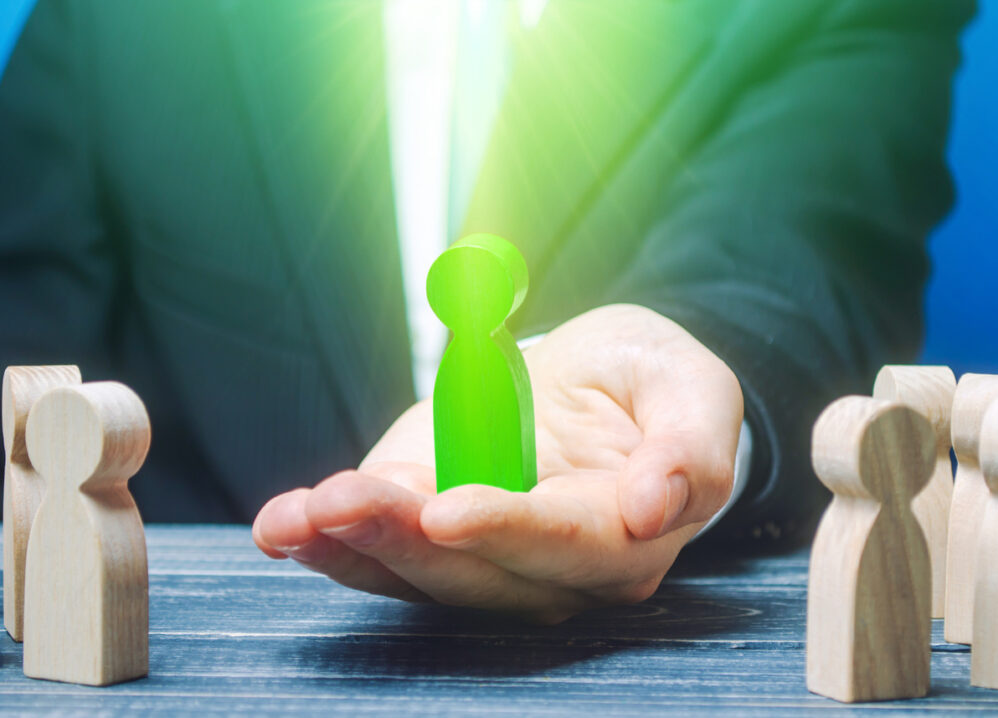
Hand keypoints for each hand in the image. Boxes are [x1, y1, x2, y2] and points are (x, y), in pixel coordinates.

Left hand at [253, 304, 742, 622]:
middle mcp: (547, 563)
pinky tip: (284, 526)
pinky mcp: (431, 523)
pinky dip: (330, 542)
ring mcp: (482, 549)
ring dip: (353, 549)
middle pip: (476, 571)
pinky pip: (382, 549)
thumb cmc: (652, 386)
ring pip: (418, 571)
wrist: (603, 387)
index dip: (510, 531)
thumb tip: (656, 506)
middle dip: (404, 542)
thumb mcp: (693, 389)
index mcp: (621, 534)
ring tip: (296, 519)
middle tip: (342, 505)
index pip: (567, 545)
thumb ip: (691, 447)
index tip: (449, 510)